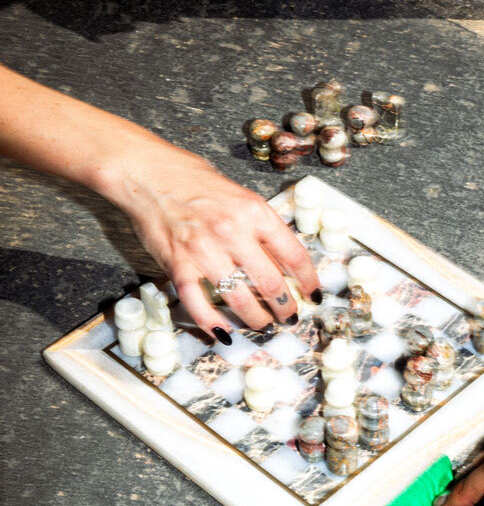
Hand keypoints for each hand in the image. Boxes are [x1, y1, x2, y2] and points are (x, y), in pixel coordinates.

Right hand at [106, 140, 319, 335]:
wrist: (148, 173)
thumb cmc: (194, 181)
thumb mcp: (240, 195)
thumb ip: (260, 225)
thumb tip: (283, 259)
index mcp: (254, 212)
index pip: (293, 254)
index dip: (308, 280)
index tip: (313, 295)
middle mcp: (232, 231)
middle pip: (271, 283)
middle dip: (285, 307)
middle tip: (289, 317)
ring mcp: (203, 249)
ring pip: (239, 299)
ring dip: (255, 319)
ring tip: (262, 325)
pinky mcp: (177, 264)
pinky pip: (198, 302)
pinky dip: (212, 323)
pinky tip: (224, 332)